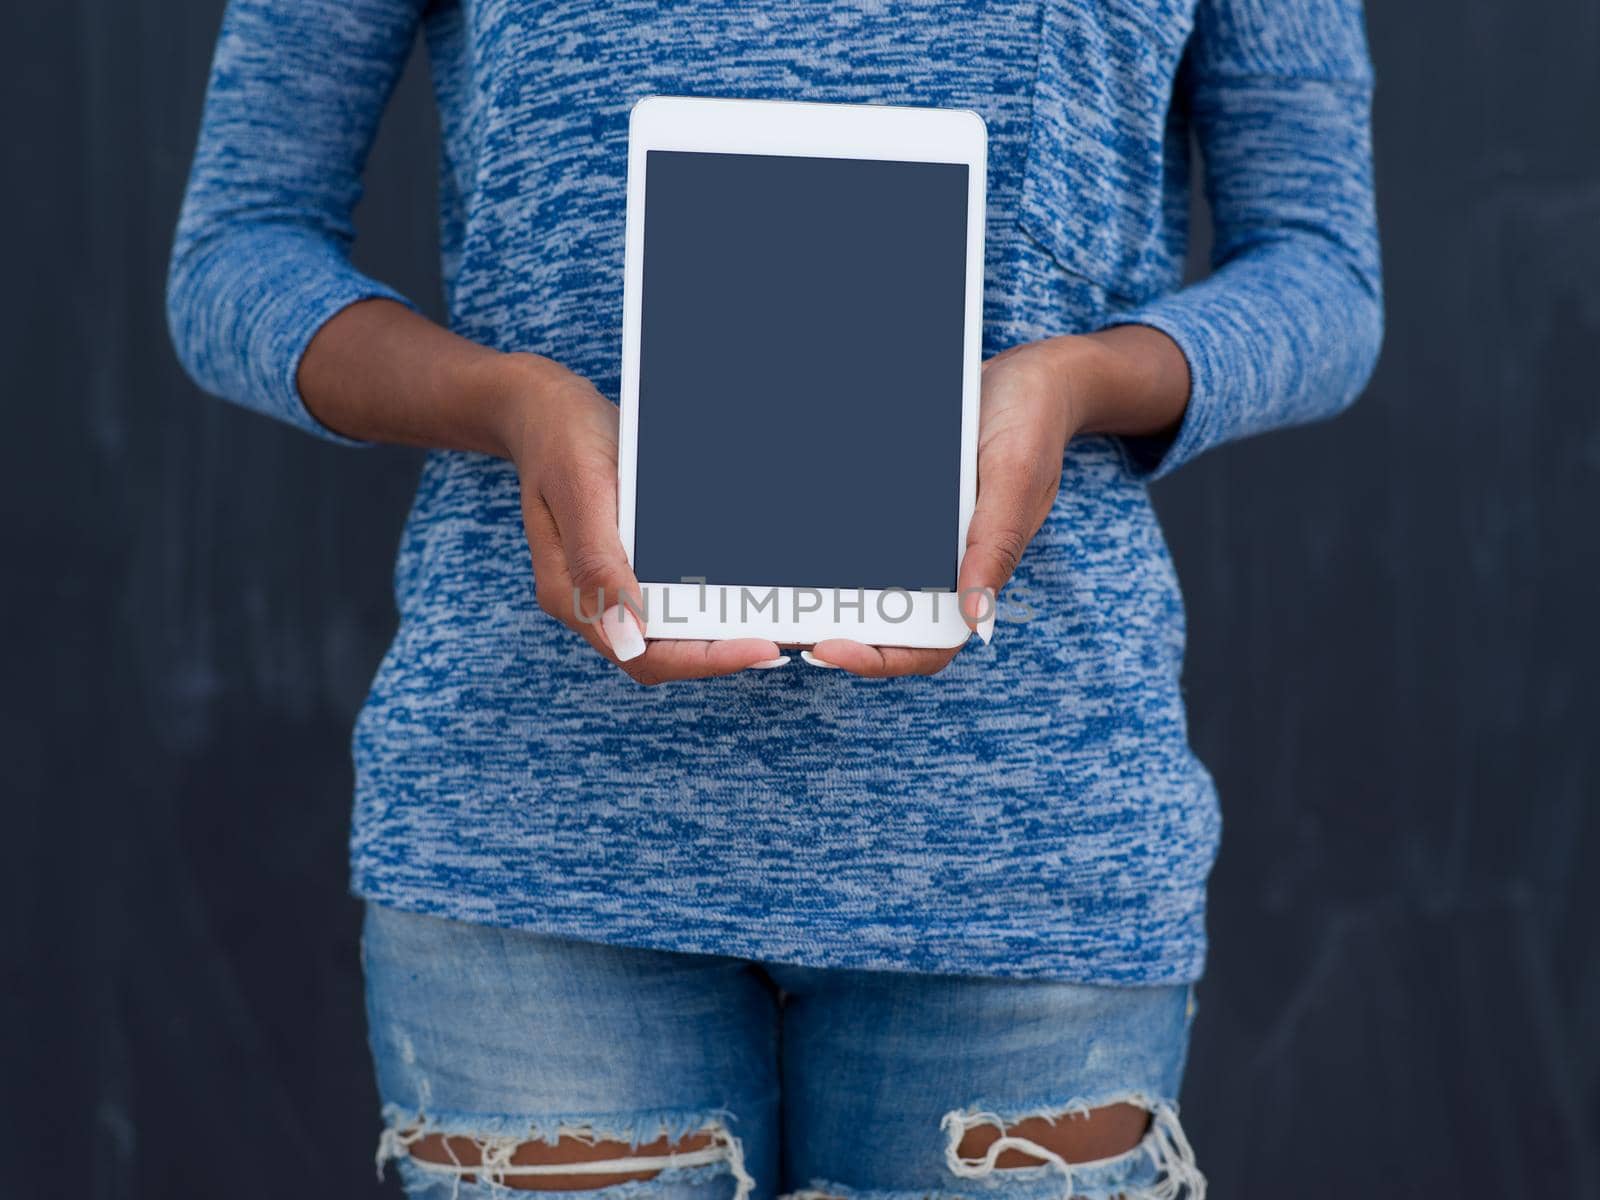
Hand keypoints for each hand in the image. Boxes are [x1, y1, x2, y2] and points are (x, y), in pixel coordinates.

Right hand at [488, 354, 784, 684]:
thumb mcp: (583, 490)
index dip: (704, 661)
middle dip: (721, 653)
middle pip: (662, 652)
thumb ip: (598, 565)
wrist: (545, 408)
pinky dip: (708, 598)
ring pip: (670, 629)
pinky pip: (670, 594)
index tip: (758, 649)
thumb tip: (628, 636)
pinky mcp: (628, 561)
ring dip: (719, 631)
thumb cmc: (562, 440)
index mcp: (569, 595)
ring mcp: (609, 583)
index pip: (643, 655)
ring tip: (775, 621)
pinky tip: (746, 585)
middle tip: (783, 640)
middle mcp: (590, 600)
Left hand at [809, 328, 1187, 676]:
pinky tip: (787, 516)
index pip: (927, 644)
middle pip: (883, 618)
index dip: (879, 658)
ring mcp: (920, 532)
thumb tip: (976, 619)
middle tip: (778, 623)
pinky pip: (860, 524)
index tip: (830, 649)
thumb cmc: (1032, 429)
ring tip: (768, 578)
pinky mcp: (902, 500)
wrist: (1031, 375)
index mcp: (975, 573)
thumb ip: (995, 546)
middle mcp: (942, 562)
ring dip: (820, 583)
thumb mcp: (1016, 480)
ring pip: (863, 574)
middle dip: (831, 627)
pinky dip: (825, 528)